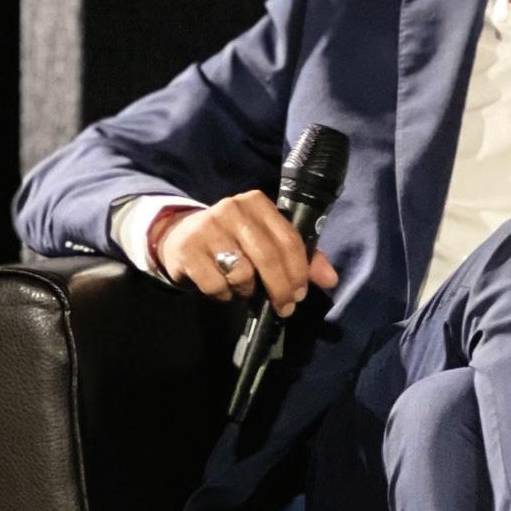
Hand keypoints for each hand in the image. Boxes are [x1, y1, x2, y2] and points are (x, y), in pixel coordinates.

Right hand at [150, 191, 337, 315]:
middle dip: (281, 289)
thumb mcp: (266, 241)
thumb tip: (331, 278)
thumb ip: (300, 257)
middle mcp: (232, 209)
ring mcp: (207, 228)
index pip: (289, 239)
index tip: (301, 293)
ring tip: (243, 287)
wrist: (179, 237)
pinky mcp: (187, 250)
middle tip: (285, 307)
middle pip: (268, 258)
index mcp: (257, 203)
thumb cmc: (233, 241)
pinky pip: (216, 285)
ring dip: (247, 290)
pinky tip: (222, 287)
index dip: (299, 271)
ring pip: (242, 274)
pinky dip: (224, 294)